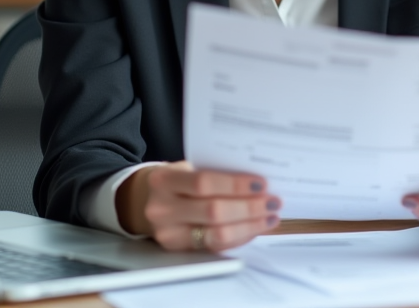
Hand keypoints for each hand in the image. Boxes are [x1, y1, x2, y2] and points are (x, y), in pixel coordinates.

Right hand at [116, 161, 281, 250]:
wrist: (144, 201)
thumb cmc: (175, 180)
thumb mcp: (185, 168)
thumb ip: (214, 172)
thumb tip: (258, 182)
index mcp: (164, 180)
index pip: (204, 183)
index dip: (235, 185)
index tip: (261, 183)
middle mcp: (162, 209)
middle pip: (213, 211)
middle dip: (249, 207)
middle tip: (273, 201)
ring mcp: (169, 233)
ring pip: (217, 234)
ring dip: (250, 226)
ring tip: (270, 216)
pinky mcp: (179, 250)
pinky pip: (216, 247)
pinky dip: (240, 237)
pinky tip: (256, 228)